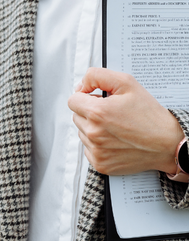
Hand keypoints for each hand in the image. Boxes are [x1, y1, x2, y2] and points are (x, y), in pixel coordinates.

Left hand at [67, 67, 182, 175]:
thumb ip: (98, 76)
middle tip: (111, 113)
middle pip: (76, 116)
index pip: (72, 100)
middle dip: (89, 112)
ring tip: (116, 127)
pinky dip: (98, 144)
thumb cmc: (149, 115)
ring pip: (82, 132)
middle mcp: (93, 133)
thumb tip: (81, 85)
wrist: (167, 144)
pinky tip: (115, 140)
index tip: (98, 99)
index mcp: (97, 113)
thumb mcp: (127, 83)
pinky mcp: (100, 164)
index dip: (85, 97)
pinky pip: (88, 149)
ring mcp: (96, 151)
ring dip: (93, 128)